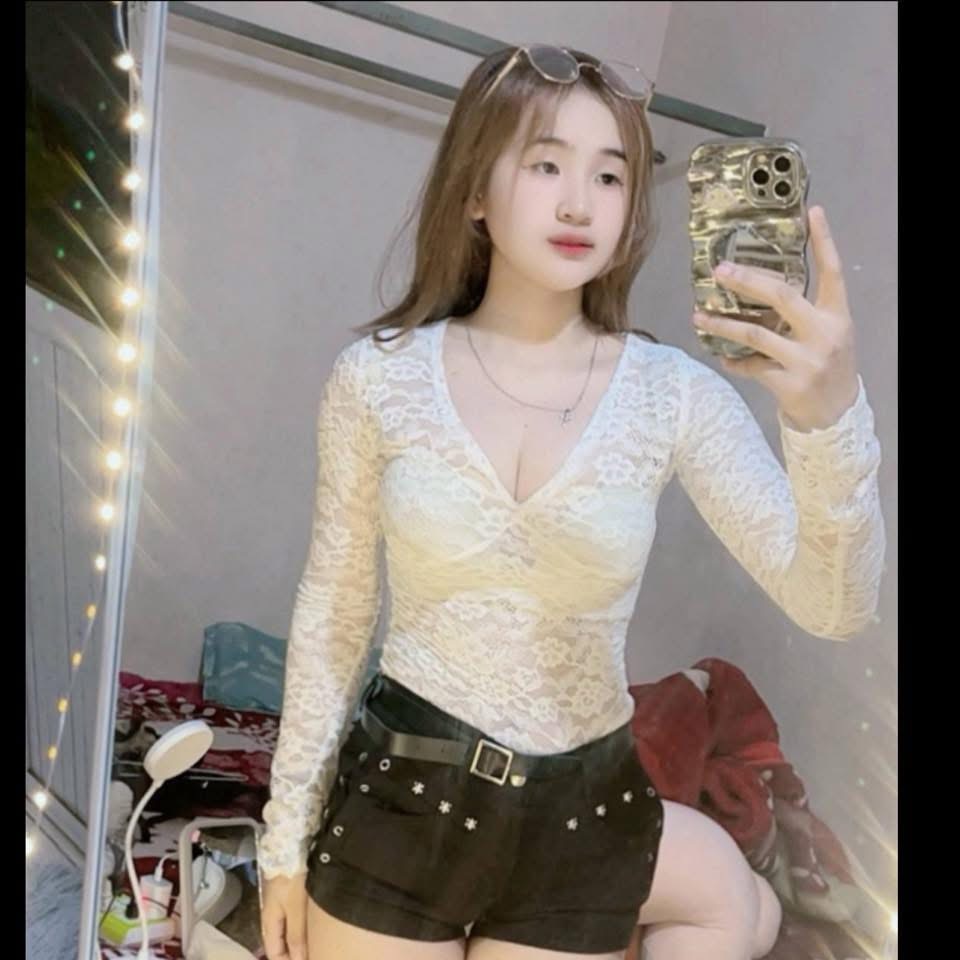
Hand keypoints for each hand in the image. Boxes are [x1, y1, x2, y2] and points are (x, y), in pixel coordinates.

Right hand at [262, 872, 308, 959]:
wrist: (292, 845)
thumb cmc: (292, 878)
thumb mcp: (295, 909)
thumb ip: (296, 936)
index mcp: (270, 921)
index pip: (274, 953)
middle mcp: (274, 914)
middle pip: (281, 943)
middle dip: (293, 954)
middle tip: (313, 955)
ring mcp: (282, 903)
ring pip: (289, 930)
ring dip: (300, 942)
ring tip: (316, 948)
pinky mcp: (292, 893)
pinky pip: (296, 918)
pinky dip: (304, 928)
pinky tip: (315, 929)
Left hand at [692, 205, 859, 431]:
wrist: (837, 413)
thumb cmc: (827, 363)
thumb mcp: (829, 332)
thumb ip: (804, 311)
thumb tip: (758, 284)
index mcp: (837, 315)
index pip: (833, 271)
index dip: (824, 241)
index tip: (812, 212)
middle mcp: (824, 333)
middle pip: (782, 297)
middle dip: (747, 281)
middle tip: (719, 271)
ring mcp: (806, 360)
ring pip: (755, 335)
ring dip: (722, 325)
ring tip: (698, 316)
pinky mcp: (788, 384)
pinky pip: (750, 366)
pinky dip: (732, 361)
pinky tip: (720, 356)